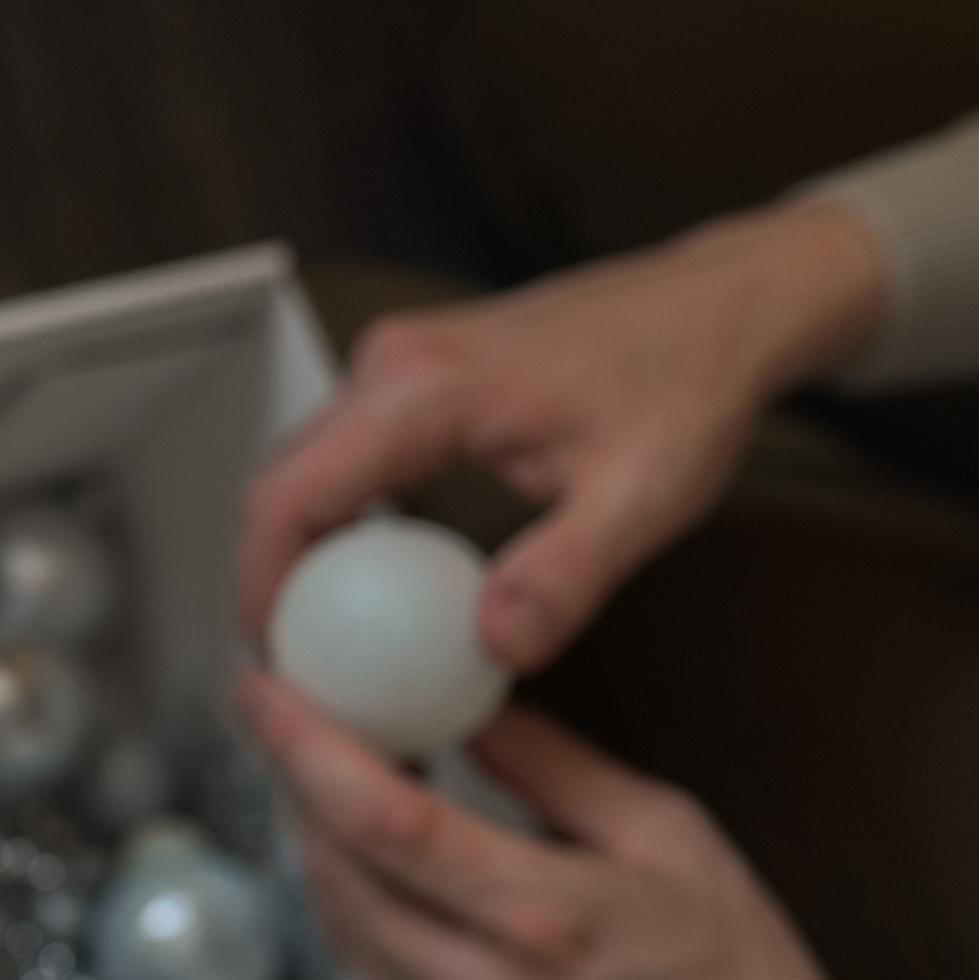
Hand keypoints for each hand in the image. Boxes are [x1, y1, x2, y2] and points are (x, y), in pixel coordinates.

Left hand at [239, 670, 939, 979]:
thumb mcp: (667, 834)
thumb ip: (550, 764)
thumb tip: (463, 699)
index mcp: (538, 917)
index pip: (377, 818)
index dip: (302, 746)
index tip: (261, 690)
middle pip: (332, 868)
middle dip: (293, 782)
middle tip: (288, 715)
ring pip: (337, 921)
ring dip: (315, 842)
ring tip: (324, 775)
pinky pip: (369, 968)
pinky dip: (352, 901)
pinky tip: (368, 857)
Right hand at [241, 201, 884, 670]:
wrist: (717, 309)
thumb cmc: (689, 381)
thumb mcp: (645, 496)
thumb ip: (568, 575)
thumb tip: (495, 645)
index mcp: (430, 386)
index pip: (292, 492)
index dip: (260, 584)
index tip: (276, 656)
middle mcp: (396, 364)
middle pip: (280, 484)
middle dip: (272, 584)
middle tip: (305, 669)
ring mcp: (398, 366)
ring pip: (304, 472)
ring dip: (302, 557)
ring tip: (334, 642)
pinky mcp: (412, 381)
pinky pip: (341, 461)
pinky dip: (338, 529)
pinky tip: (374, 585)